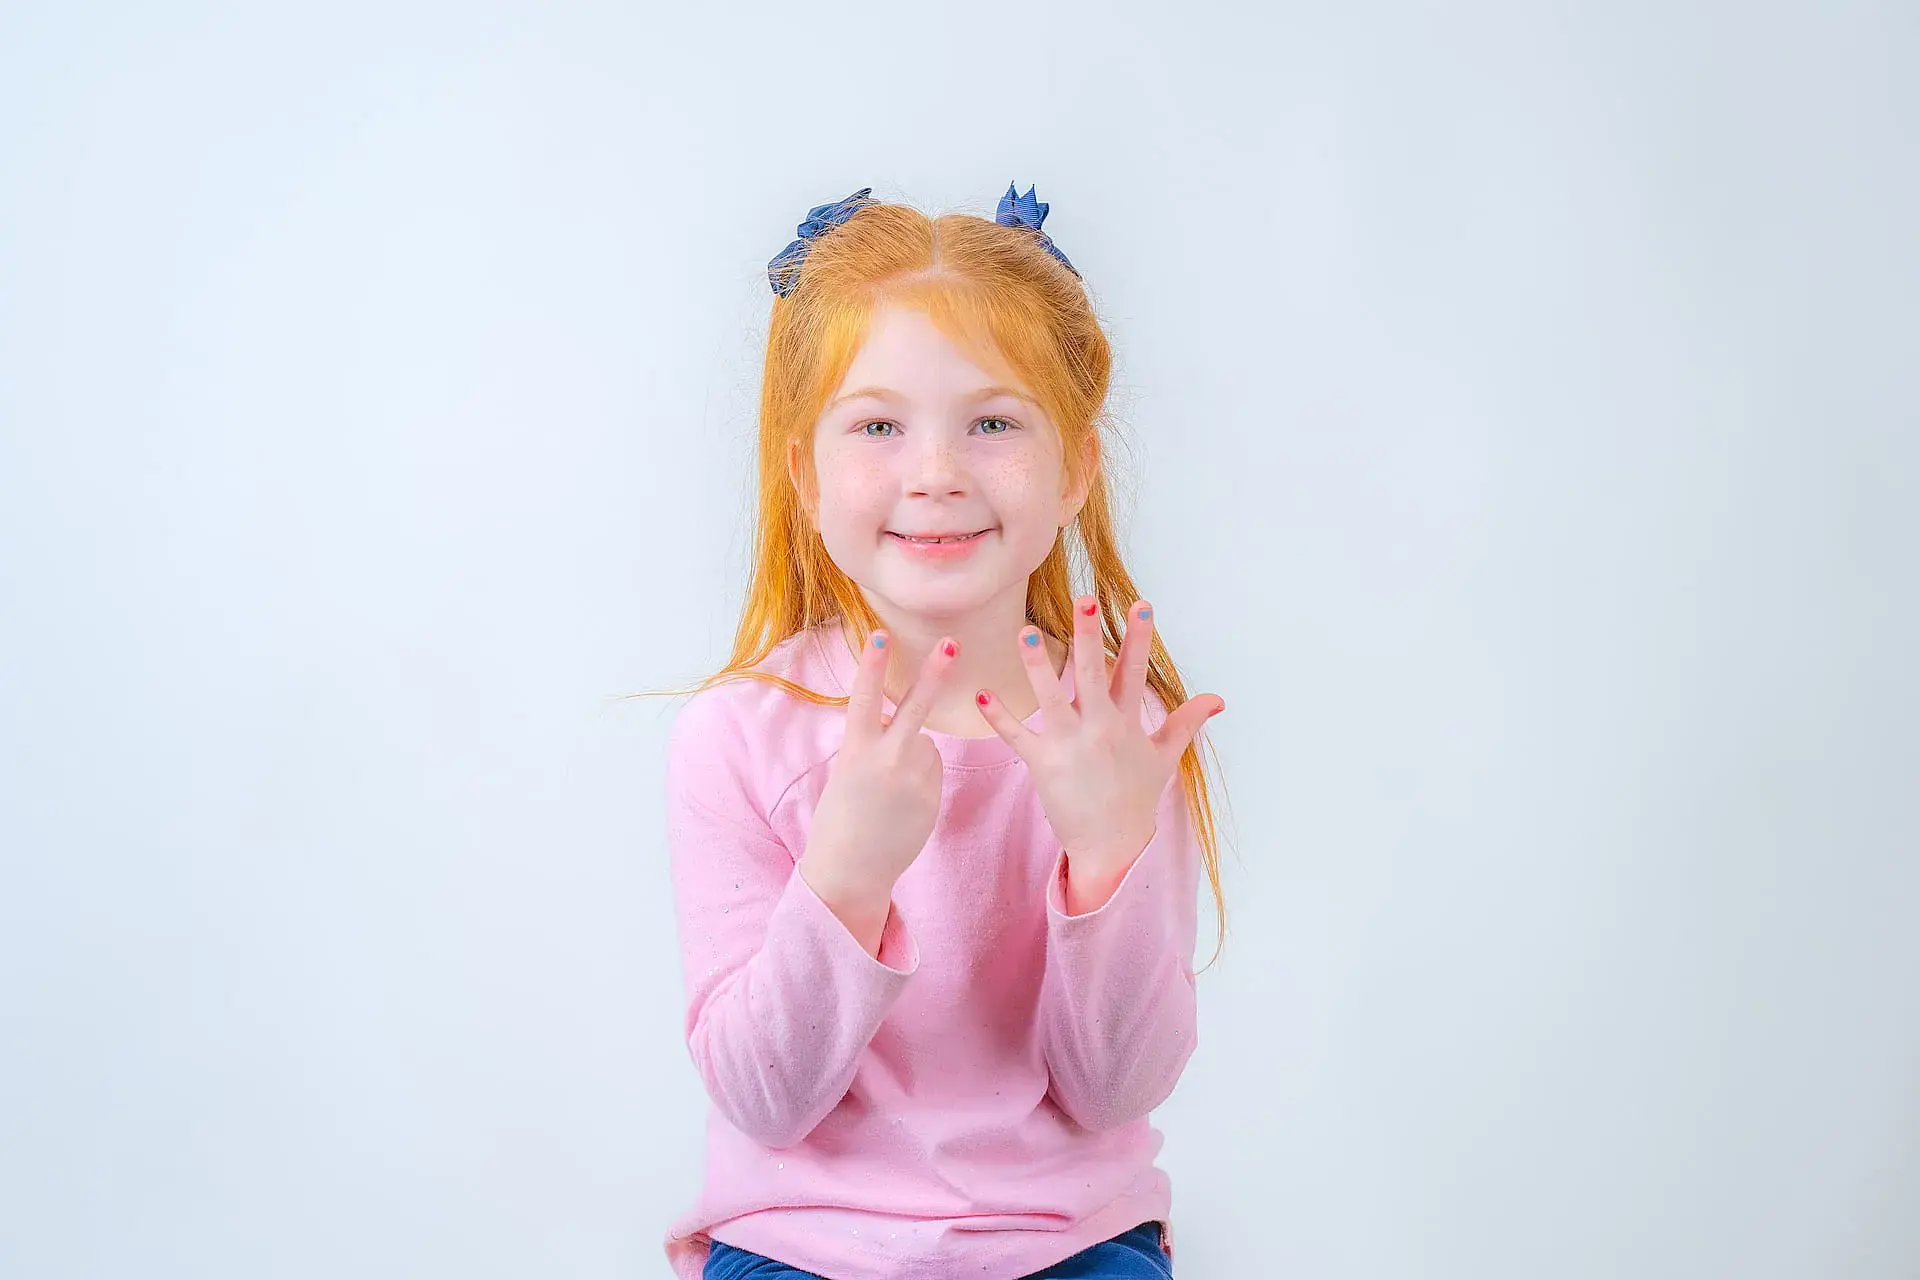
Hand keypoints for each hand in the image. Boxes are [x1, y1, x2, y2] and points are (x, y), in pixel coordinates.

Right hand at [800, 628, 958, 951]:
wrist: (851, 869)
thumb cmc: (841, 818)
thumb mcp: (847, 773)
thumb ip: (874, 746)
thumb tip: (905, 731)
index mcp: (856, 750)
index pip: (865, 697)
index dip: (871, 664)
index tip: (880, 633)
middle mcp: (887, 759)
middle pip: (916, 706)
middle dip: (935, 672)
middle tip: (953, 642)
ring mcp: (915, 778)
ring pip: (924, 744)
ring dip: (912, 756)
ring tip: (889, 792)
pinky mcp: (934, 794)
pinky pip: (933, 770)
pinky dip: (922, 778)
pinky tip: (903, 805)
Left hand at [974, 597, 1222, 901]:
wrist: (1112, 846)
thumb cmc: (1136, 799)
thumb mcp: (1164, 757)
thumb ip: (1186, 722)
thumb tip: (1217, 699)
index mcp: (1126, 723)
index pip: (1134, 672)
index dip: (1139, 638)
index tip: (1141, 604)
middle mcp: (1100, 729)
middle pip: (1093, 674)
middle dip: (1089, 636)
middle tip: (1085, 600)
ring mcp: (1071, 746)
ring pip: (1052, 697)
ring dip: (1039, 664)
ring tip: (1027, 631)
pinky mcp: (1044, 765)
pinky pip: (1018, 736)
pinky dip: (999, 717)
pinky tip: (981, 694)